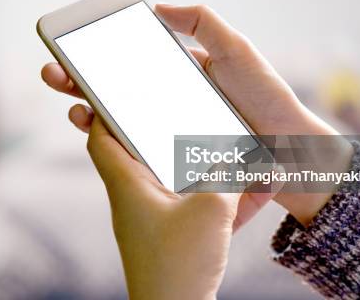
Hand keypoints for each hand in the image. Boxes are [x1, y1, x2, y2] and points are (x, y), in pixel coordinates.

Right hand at [42, 4, 352, 224]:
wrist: (289, 149)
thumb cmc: (264, 96)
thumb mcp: (236, 49)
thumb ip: (201, 22)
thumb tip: (157, 8)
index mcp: (177, 78)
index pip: (129, 65)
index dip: (98, 60)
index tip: (73, 53)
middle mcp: (167, 106)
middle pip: (114, 93)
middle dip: (79, 84)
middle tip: (53, 76)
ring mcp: (169, 134)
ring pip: (117, 123)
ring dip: (87, 113)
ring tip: (72, 106)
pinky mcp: (174, 160)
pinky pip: (136, 152)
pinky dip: (110, 143)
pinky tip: (94, 133)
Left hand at [84, 114, 240, 299]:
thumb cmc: (180, 265)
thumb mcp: (211, 211)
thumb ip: (226, 176)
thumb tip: (240, 156)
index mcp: (129, 185)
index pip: (103, 138)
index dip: (108, 112)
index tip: (127, 93)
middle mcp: (137, 199)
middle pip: (144, 153)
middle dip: (172, 133)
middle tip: (194, 114)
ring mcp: (156, 219)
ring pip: (180, 180)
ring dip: (207, 166)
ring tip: (238, 151)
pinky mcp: (176, 237)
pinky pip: (199, 205)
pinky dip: (221, 195)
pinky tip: (256, 187)